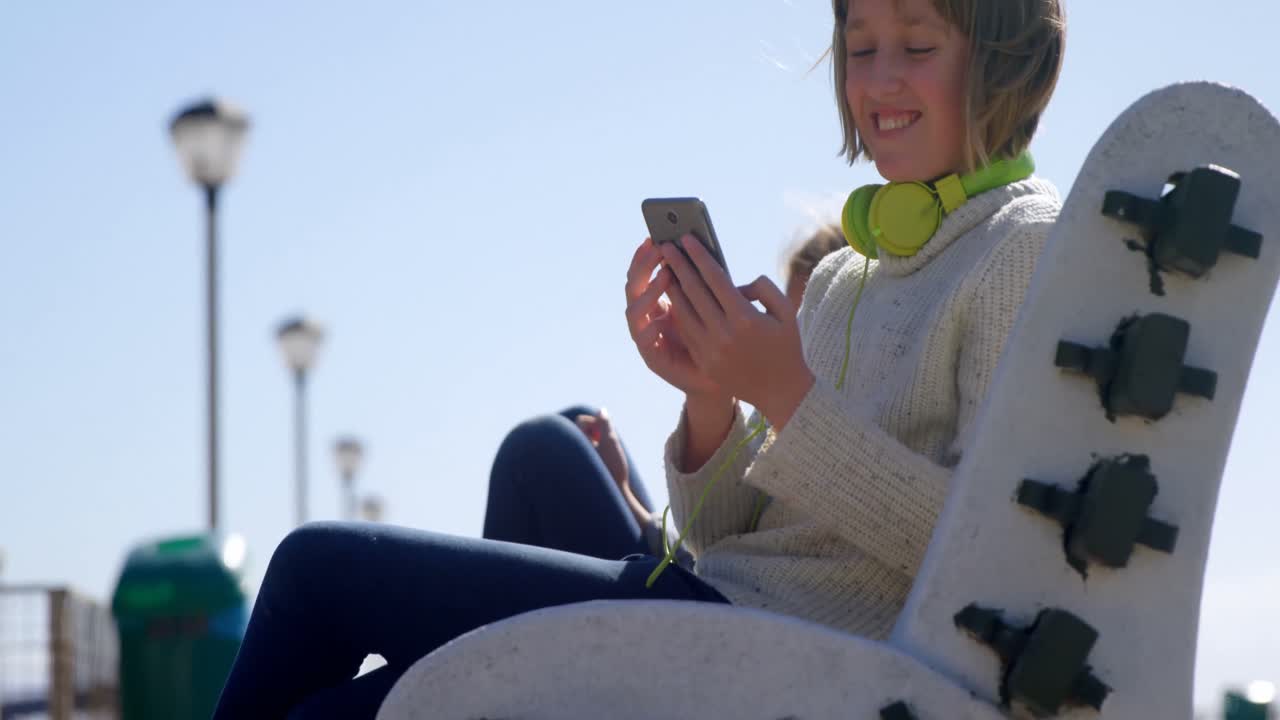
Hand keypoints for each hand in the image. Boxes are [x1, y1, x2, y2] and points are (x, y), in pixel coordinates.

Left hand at [575, 409, 627, 490]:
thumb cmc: (612, 468)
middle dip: (597, 432)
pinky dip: (598, 451)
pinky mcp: (584, 468)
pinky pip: (590, 452)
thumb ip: (605, 424)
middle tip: (607, 443)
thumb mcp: (611, 442)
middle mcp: (573, 451)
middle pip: (583, 430)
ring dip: (599, 441)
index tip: (606, 433)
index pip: (581, 421)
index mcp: (576, 444)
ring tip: (608, 454)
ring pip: (588, 441)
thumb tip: (601, 410)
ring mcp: (578, 460)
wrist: (613, 494)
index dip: (596, 421)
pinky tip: (607, 463)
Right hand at [625, 238, 724, 399]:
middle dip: (643, 264)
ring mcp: (646, 337)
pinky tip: (661, 312)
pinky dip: (649, 324)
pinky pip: (642, 337)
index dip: (648, 255)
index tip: (657, 236)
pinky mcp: (651, 357)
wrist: (719, 382)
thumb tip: (706, 252)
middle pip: (634, 285)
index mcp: (660, 302)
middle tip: (657, 246)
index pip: (646, 272)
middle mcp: (648, 317)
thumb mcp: (713, 308)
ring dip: (648, 289)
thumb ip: (705, 285)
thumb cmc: (720, 342)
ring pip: (633, 309)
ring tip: (666, 274)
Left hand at [660, 235, 813, 427]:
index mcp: (745, 318)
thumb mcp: (786, 311)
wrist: (780, 390)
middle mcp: (724, 334)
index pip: (715, 279)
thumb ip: (763, 288)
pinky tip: (674, 295)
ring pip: (685, 312)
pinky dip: (679, 311)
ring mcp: (711, 350)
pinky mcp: (705, 361)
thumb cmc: (786, 345)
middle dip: (678, 266)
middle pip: (694, 292)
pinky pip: (687, 330)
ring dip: (673, 287)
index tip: (686, 239)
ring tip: (665, 268)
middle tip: (666, 246)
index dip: (699, 256)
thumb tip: (735, 284)